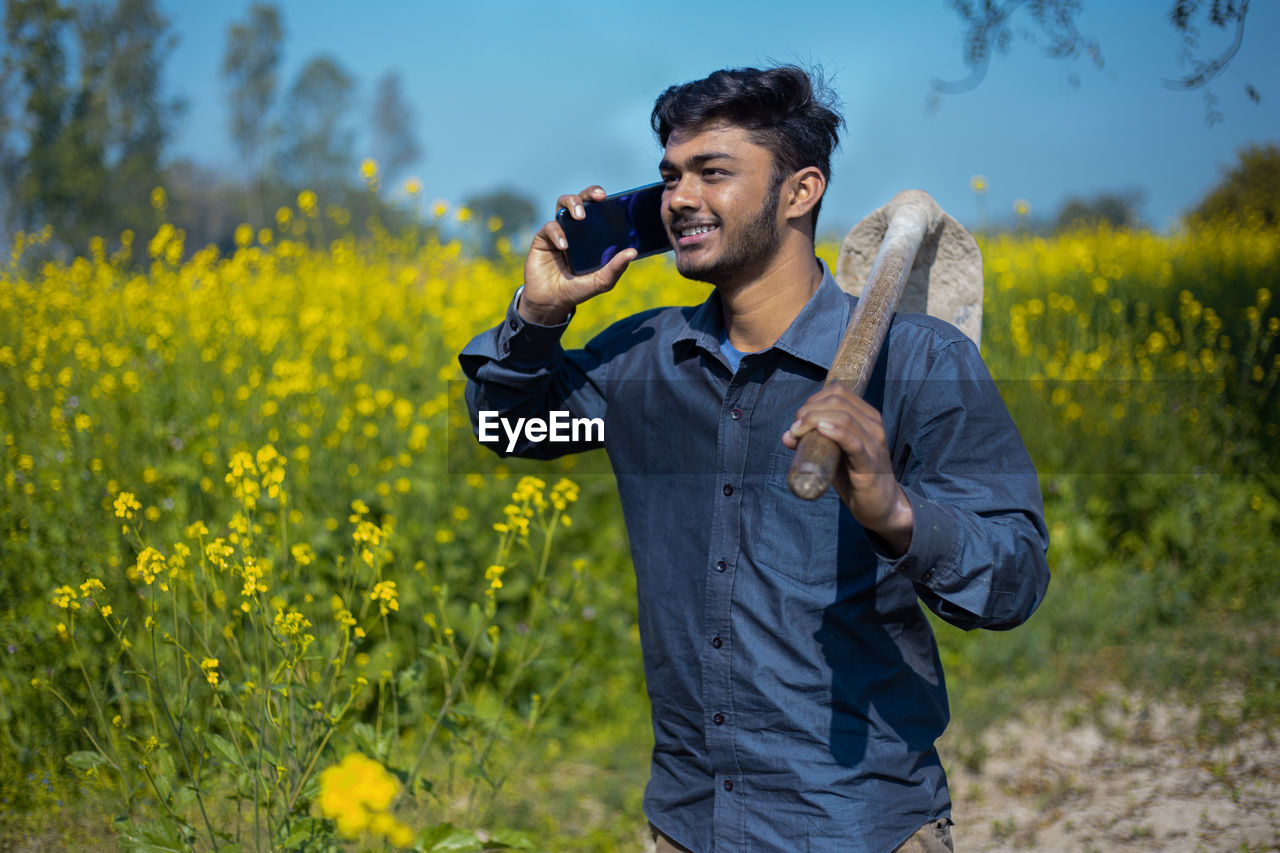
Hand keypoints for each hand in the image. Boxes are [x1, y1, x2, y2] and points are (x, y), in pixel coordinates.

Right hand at [520, 186, 636, 324]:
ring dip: (572, 204)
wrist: (552, 301)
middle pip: (581, 199)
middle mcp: (575, 228)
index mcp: (591, 233)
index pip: (597, 208)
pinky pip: (550, 227)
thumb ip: (615, 268)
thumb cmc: (578, 288)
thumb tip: (633, 252)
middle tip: (598, 198)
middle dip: (589, 193)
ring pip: (562, 205)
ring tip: (580, 216)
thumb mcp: (601, 281)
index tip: (610, 197)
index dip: (602, 198)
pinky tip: (564, 246)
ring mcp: (559, 231)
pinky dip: (557, 233)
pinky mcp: (543, 238)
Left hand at [782, 384, 913, 555]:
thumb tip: (787, 435)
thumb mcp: (832, 454)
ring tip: (799, 433)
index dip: (813, 400)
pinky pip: (854, 442)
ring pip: (844, 418)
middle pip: (838, 401)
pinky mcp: (870, 464)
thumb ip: (813, 442)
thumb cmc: (853, 476)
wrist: (879, 505)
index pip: (838, 392)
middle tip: (795, 429)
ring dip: (814, 420)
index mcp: (866, 416)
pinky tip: (821, 431)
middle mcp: (873, 425)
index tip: (798, 418)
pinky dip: (836, 433)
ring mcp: (874, 443)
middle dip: (809, 410)